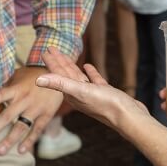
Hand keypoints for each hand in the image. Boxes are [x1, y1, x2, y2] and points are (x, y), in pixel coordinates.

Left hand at [0, 63, 66, 154]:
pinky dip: (29, 141)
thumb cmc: (34, 75)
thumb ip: (7, 86)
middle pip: (8, 115)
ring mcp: (36, 108)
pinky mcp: (46, 114)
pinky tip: (20, 151)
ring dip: (10, 140)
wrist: (59, 75)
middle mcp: (25, 99)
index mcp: (16, 88)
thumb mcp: (19, 76)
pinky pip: (37, 130)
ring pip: (21, 126)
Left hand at [33, 49, 148, 130]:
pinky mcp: (105, 93)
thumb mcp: (80, 91)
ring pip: (78, 77)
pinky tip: (88, 66)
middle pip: (66, 74)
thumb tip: (38, 80)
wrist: (129, 117)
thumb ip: (60, 84)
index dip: (51, 62)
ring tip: (66, 56)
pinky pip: (94, 81)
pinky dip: (90, 73)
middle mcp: (80, 94)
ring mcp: (92, 94)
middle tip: (51, 48)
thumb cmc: (105, 105)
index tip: (44, 51)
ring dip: (72, 66)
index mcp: (72, 93)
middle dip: (59, 62)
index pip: (58, 75)